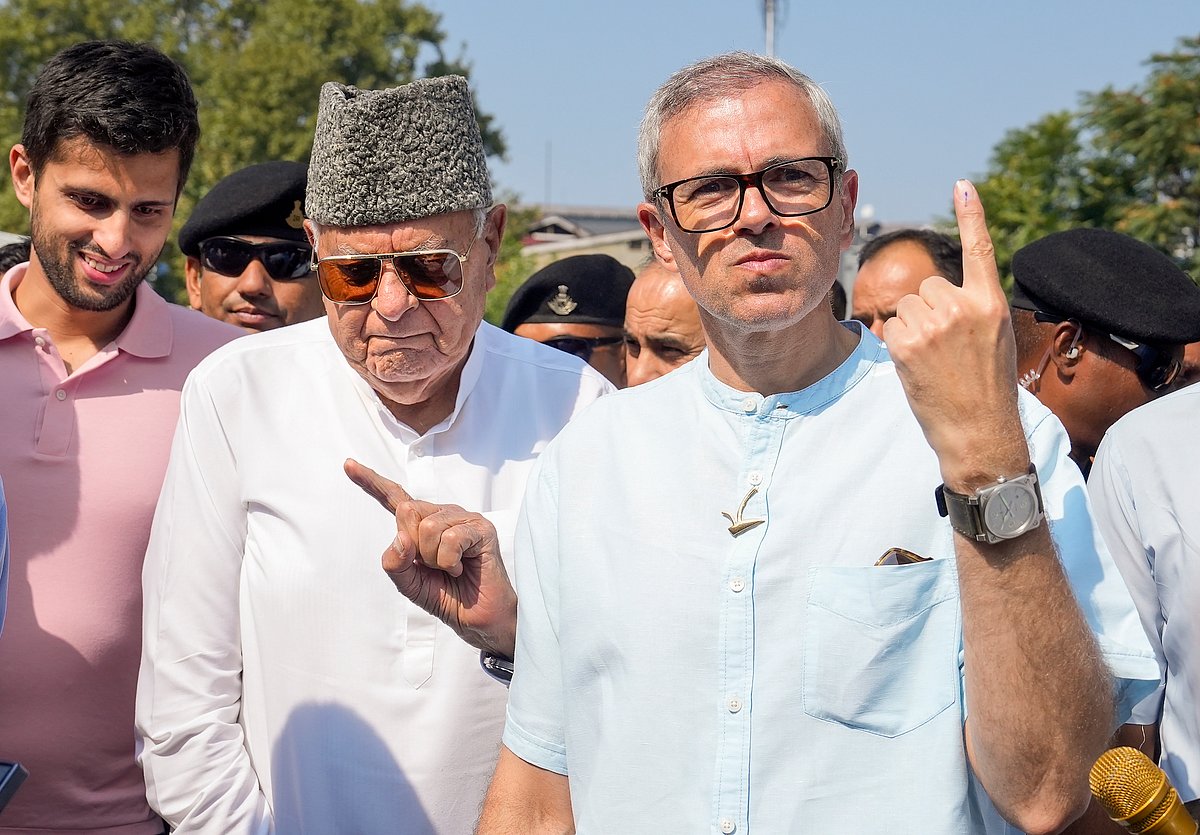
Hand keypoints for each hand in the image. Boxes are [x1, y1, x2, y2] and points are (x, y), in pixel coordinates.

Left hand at [344, 458, 517, 657]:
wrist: (476, 617)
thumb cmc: (444, 596)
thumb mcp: (407, 583)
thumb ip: (394, 562)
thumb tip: (402, 538)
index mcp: (421, 523)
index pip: (393, 498)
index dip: (370, 482)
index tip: (347, 465)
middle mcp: (441, 514)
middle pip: (407, 510)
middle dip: (414, 546)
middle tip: (433, 565)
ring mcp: (463, 518)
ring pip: (428, 527)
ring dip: (434, 559)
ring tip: (450, 568)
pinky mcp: (481, 528)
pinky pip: (451, 539)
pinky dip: (449, 562)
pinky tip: (462, 568)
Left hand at [882, 180, 1028, 489]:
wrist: (978, 429)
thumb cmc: (986, 387)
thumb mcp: (993, 338)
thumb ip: (972, 307)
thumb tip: (936, 291)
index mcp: (992, 302)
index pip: (980, 248)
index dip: (971, 214)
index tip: (962, 183)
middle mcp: (963, 306)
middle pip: (929, 284)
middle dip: (931, 310)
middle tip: (949, 348)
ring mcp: (934, 323)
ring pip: (908, 303)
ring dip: (915, 326)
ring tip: (935, 359)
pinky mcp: (907, 340)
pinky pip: (893, 323)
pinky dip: (900, 341)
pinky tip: (919, 365)